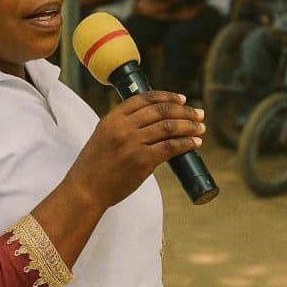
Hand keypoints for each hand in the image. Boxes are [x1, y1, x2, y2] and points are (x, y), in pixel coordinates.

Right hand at [62, 92, 203, 209]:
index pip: (144, 98)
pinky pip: (171, 147)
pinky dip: (186, 144)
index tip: (181, 99)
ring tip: (200, 128)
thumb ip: (124, 128)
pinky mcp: (142, 161)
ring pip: (169, 127)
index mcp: (112, 118)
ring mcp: (132, 143)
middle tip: (199, 114)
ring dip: (189, 126)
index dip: (167, 97)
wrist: (86, 190)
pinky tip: (194, 143)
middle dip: (184, 111)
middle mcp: (123, 127)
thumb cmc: (94, 166)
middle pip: (161, 111)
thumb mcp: (104, 137)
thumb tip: (155, 127)